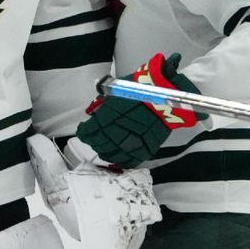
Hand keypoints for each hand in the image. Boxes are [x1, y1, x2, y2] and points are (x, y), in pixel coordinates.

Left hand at [76, 53, 205, 167]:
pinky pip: (130, 159)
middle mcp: (117, 131)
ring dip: (104, 152)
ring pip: (111, 153)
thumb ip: (104, 103)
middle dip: (93, 141)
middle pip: (99, 143)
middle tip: (93, 139)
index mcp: (108, 116)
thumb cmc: (141, 88)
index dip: (84, 132)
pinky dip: (121, 160)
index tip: (83, 130)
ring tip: (103, 148)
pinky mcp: (145, 148)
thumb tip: (95, 111)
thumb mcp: (117, 91)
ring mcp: (131, 141)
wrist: (166, 94)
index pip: (89, 130)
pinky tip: (117, 157)